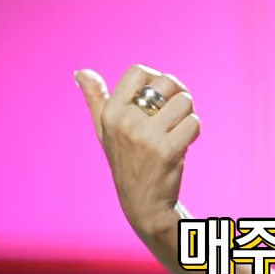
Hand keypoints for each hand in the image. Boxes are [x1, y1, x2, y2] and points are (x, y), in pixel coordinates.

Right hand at [75, 65, 200, 238]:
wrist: (141, 202)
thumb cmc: (125, 159)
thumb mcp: (104, 129)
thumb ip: (95, 98)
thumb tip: (80, 72)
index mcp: (110, 113)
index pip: (138, 71)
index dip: (155, 80)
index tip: (157, 97)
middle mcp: (125, 122)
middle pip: (167, 82)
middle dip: (178, 95)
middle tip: (173, 115)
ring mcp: (146, 137)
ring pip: (185, 101)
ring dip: (187, 115)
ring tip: (175, 131)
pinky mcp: (167, 150)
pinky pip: (193, 122)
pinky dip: (193, 132)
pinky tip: (181, 145)